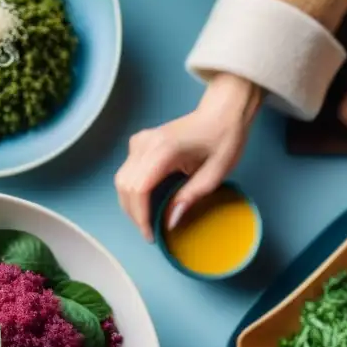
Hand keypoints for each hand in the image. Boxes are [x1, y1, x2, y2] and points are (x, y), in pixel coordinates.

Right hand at [115, 74, 260, 241]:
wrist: (222, 112)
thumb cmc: (223, 139)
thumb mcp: (215, 174)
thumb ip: (190, 198)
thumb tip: (169, 223)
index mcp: (164, 149)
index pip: (139, 189)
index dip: (141, 216)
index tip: (151, 235)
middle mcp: (146, 143)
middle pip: (126, 186)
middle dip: (134, 214)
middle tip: (150, 232)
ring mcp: (140, 141)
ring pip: (122, 181)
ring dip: (131, 205)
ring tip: (148, 221)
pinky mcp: (139, 143)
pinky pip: (127, 173)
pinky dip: (133, 192)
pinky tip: (148, 203)